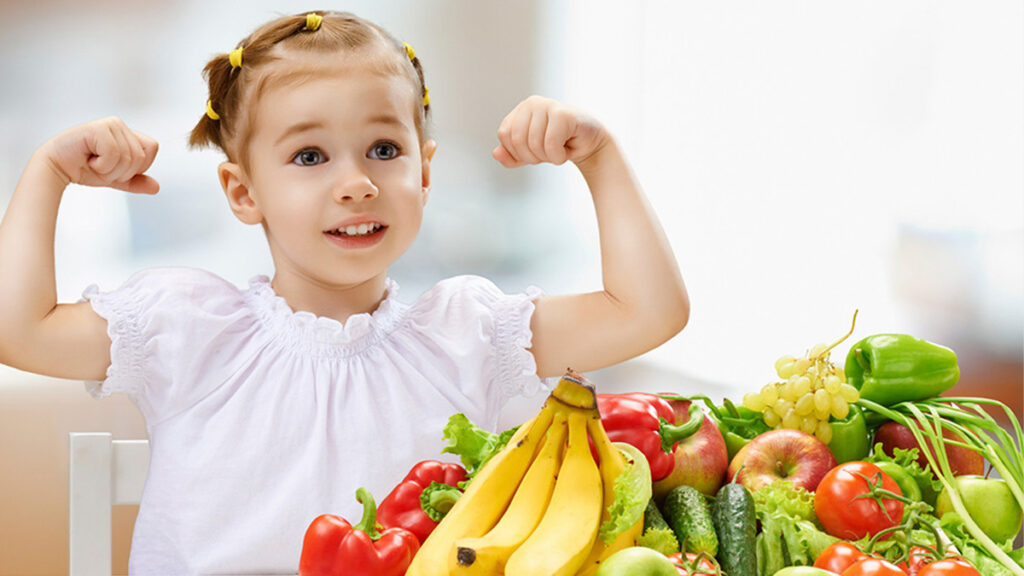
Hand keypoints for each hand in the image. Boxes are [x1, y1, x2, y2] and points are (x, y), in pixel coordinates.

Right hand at [38, 116, 159, 194]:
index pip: (152, 148)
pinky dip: (102, 165)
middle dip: (121, 172)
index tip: (116, 168)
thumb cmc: (83, 169)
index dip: (138, 165)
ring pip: (128, 157)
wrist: (56, 169)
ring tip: (93, 162)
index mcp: (126, 133)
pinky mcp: (97, 128)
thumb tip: (156, 187)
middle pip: (140, 157)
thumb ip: (135, 182)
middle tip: (100, 166)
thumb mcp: (115, 178)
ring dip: (110, 170)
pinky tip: (88, 159)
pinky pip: (114, 154)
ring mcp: (109, 124)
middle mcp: (119, 125)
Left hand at [492, 96, 607, 167]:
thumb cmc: (559, 146)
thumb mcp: (531, 154)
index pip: (504, 135)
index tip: (535, 152)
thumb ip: (511, 156)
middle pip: (517, 140)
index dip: (518, 151)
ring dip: (548, 157)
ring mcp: (547, 105)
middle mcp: (532, 103)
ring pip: (533, 144)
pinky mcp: (562, 114)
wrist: (590, 144)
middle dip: (532, 157)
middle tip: (549, 153)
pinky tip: (567, 149)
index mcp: (521, 110)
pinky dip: (558, 156)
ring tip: (559, 149)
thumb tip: (495, 153)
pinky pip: (550, 145)